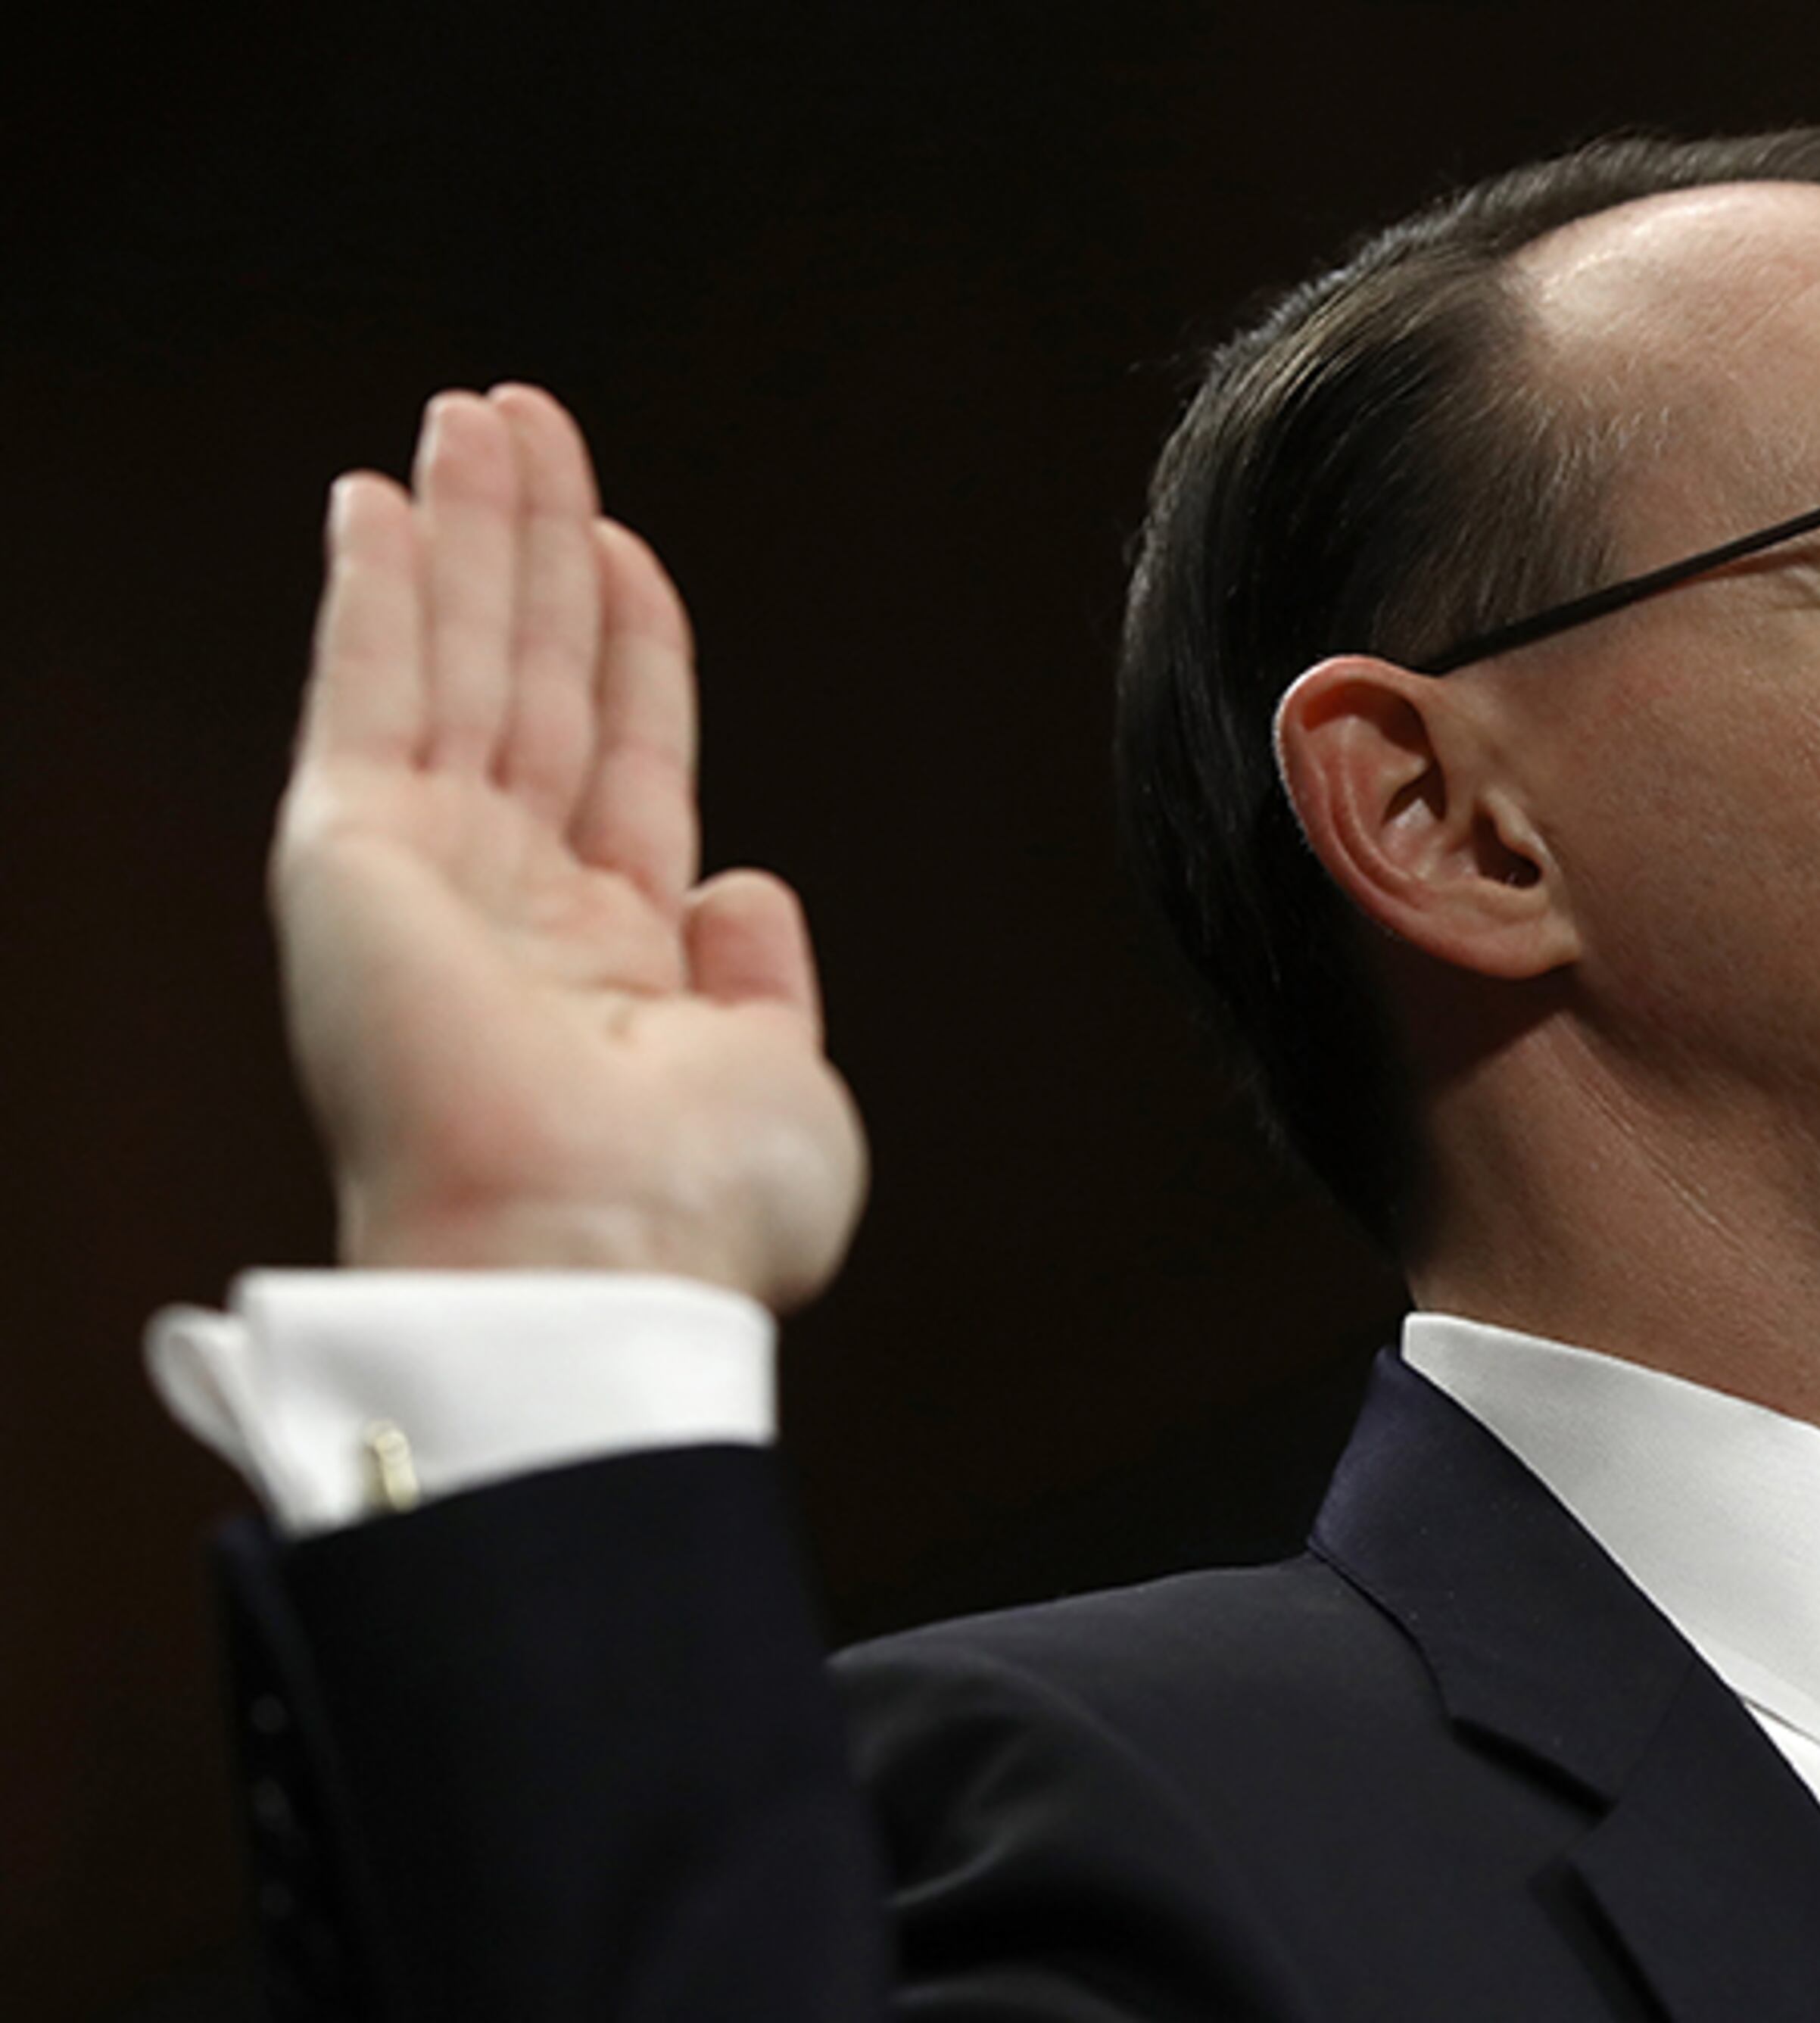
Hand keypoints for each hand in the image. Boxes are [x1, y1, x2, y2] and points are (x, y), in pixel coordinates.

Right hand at [271, 386, 866, 1306]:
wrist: (596, 1268)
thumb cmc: (695, 1218)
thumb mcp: (783, 1084)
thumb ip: (765, 981)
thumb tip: (743, 886)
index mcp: (616, 966)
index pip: (620, 760)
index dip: (625, 644)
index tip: (622, 545)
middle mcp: (511, 914)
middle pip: (527, 685)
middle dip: (533, 553)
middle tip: (530, 427)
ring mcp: (426, 881)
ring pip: (449, 661)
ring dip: (463, 533)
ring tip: (476, 415)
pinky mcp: (348, 859)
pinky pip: (363, 691)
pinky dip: (370, 592)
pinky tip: (380, 502)